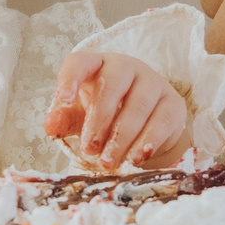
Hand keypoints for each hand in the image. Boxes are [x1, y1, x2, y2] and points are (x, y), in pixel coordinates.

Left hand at [47, 52, 192, 169]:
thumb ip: (65, 119)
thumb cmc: (107, 114)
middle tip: (89, 149)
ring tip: (108, 162)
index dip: (70, 78)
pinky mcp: (173, 103)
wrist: (147, 125)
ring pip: (138, 105)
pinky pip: (161, 121)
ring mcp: (153, 82)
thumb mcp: (81, 115)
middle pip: (112, 85)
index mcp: (97, 65)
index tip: (63, 100)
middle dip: (99, 120)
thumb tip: (50, 126)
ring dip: (121, 137)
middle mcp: (126, 67)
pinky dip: (147, 142)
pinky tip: (136, 158)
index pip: (80, 62)